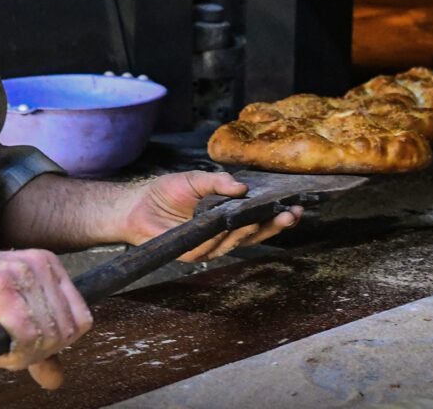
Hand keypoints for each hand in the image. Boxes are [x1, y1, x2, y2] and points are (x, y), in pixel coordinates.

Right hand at [0, 245, 92, 388]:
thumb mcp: (4, 324)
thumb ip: (35, 346)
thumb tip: (58, 380)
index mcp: (49, 266)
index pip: (81, 320)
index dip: (55, 346)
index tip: (25, 349)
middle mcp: (42, 264)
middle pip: (67, 333)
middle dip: (38, 354)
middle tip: (5, 353)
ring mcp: (23, 273)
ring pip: (49, 337)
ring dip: (21, 357)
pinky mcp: (1, 288)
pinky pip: (27, 337)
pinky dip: (12, 356)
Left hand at [120, 171, 301, 260]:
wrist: (136, 206)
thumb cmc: (166, 192)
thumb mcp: (196, 179)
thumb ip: (219, 182)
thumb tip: (243, 186)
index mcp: (227, 216)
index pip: (258, 218)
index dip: (276, 215)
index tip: (296, 207)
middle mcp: (222, 233)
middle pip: (255, 234)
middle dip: (274, 225)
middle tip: (291, 215)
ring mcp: (209, 246)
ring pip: (237, 242)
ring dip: (252, 230)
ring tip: (263, 217)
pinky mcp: (194, 253)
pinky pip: (213, 246)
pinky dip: (222, 236)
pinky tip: (231, 226)